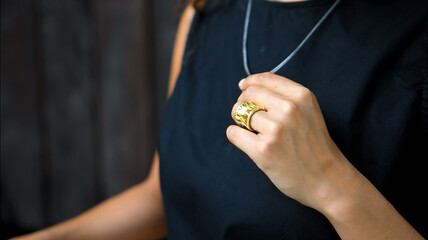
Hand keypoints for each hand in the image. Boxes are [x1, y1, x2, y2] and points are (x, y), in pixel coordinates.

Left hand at [227, 72, 357, 212]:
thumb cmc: (315, 147)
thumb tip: (247, 86)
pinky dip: (237, 136)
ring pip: (240, 113)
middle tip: (247, 116)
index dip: (250, 82)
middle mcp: (289, 109)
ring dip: (241, 123)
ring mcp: (275, 129)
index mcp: (302, 96)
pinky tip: (249, 143)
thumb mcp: (309, 112)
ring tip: (255, 134)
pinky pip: (233, 133)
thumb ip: (284, 97)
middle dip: (243, 103)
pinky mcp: (263, 149)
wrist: (328, 180)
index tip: (243, 88)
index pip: (265, 79)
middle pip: (249, 94)